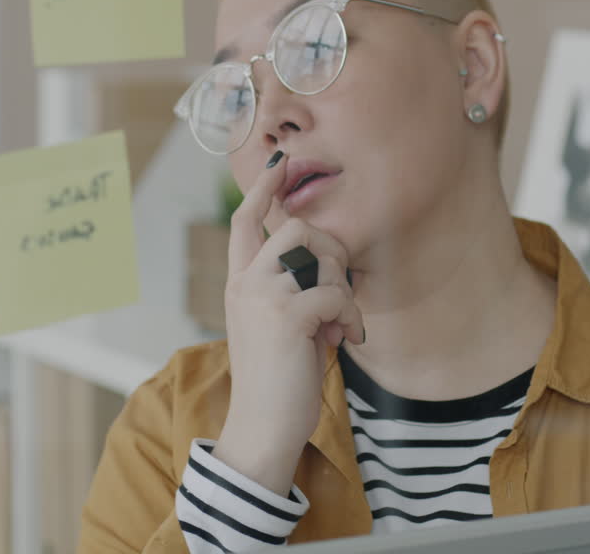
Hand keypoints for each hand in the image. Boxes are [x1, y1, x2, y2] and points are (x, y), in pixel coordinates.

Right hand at [211, 152, 364, 495]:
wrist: (263, 427)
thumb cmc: (278, 381)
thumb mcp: (280, 326)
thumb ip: (293, 292)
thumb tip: (330, 273)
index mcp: (239, 283)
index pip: (245, 220)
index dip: (264, 188)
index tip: (281, 163)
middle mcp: (245, 282)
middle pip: (295, 228)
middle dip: (331, 253)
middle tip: (339, 292)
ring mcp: (262, 295)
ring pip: (318, 257)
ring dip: (341, 288)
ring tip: (338, 324)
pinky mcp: (286, 315)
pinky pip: (335, 294)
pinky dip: (350, 317)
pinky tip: (345, 341)